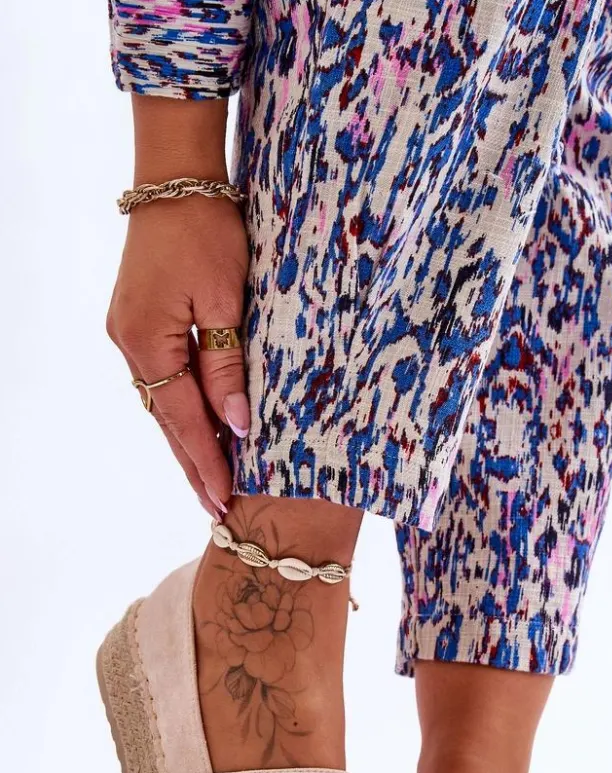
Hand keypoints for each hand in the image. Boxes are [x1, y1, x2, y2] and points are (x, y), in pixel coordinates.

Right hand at [106, 192, 248, 517]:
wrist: (175, 178)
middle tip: (216, 507)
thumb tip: (234, 423)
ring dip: (188, 440)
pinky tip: (200, 428)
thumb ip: (226, 365)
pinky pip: (163, 379)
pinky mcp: (138, 322)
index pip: (181, 418)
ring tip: (212, 480)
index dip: (205, 461)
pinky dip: (183, 408)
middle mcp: (129, 343)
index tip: (223, 499)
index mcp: (145, 340)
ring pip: (164, 402)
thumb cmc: (205, 229)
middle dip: (193, 464)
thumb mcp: (225, 299)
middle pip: (166, 418)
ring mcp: (129, 333)